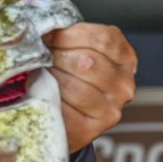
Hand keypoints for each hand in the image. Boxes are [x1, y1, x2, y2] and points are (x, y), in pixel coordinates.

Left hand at [44, 22, 136, 152]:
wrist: (65, 121)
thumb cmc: (70, 80)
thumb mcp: (79, 53)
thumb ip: (71, 40)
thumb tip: (44, 30)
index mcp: (125, 59)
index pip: (101, 39)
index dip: (68, 36)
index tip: (48, 38)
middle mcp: (123, 85)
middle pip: (87, 62)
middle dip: (56, 57)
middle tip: (39, 59)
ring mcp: (110, 110)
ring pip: (74, 86)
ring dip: (49, 79)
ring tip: (36, 75)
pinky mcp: (90, 130)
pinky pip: (64, 109)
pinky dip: (47, 99)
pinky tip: (39, 94)